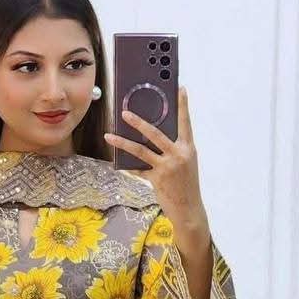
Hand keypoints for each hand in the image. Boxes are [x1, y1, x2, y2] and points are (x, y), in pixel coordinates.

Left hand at [105, 86, 209, 236]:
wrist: (189, 209)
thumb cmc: (187, 185)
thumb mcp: (186, 163)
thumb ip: (174, 149)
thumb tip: (154, 136)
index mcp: (188, 149)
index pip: (185, 123)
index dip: (183, 105)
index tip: (180, 88)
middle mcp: (178, 155)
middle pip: (155, 134)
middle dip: (138, 122)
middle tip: (124, 113)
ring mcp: (166, 168)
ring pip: (140, 151)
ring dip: (122, 143)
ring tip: (109, 136)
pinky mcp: (156, 180)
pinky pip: (138, 170)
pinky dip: (129, 166)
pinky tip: (118, 162)